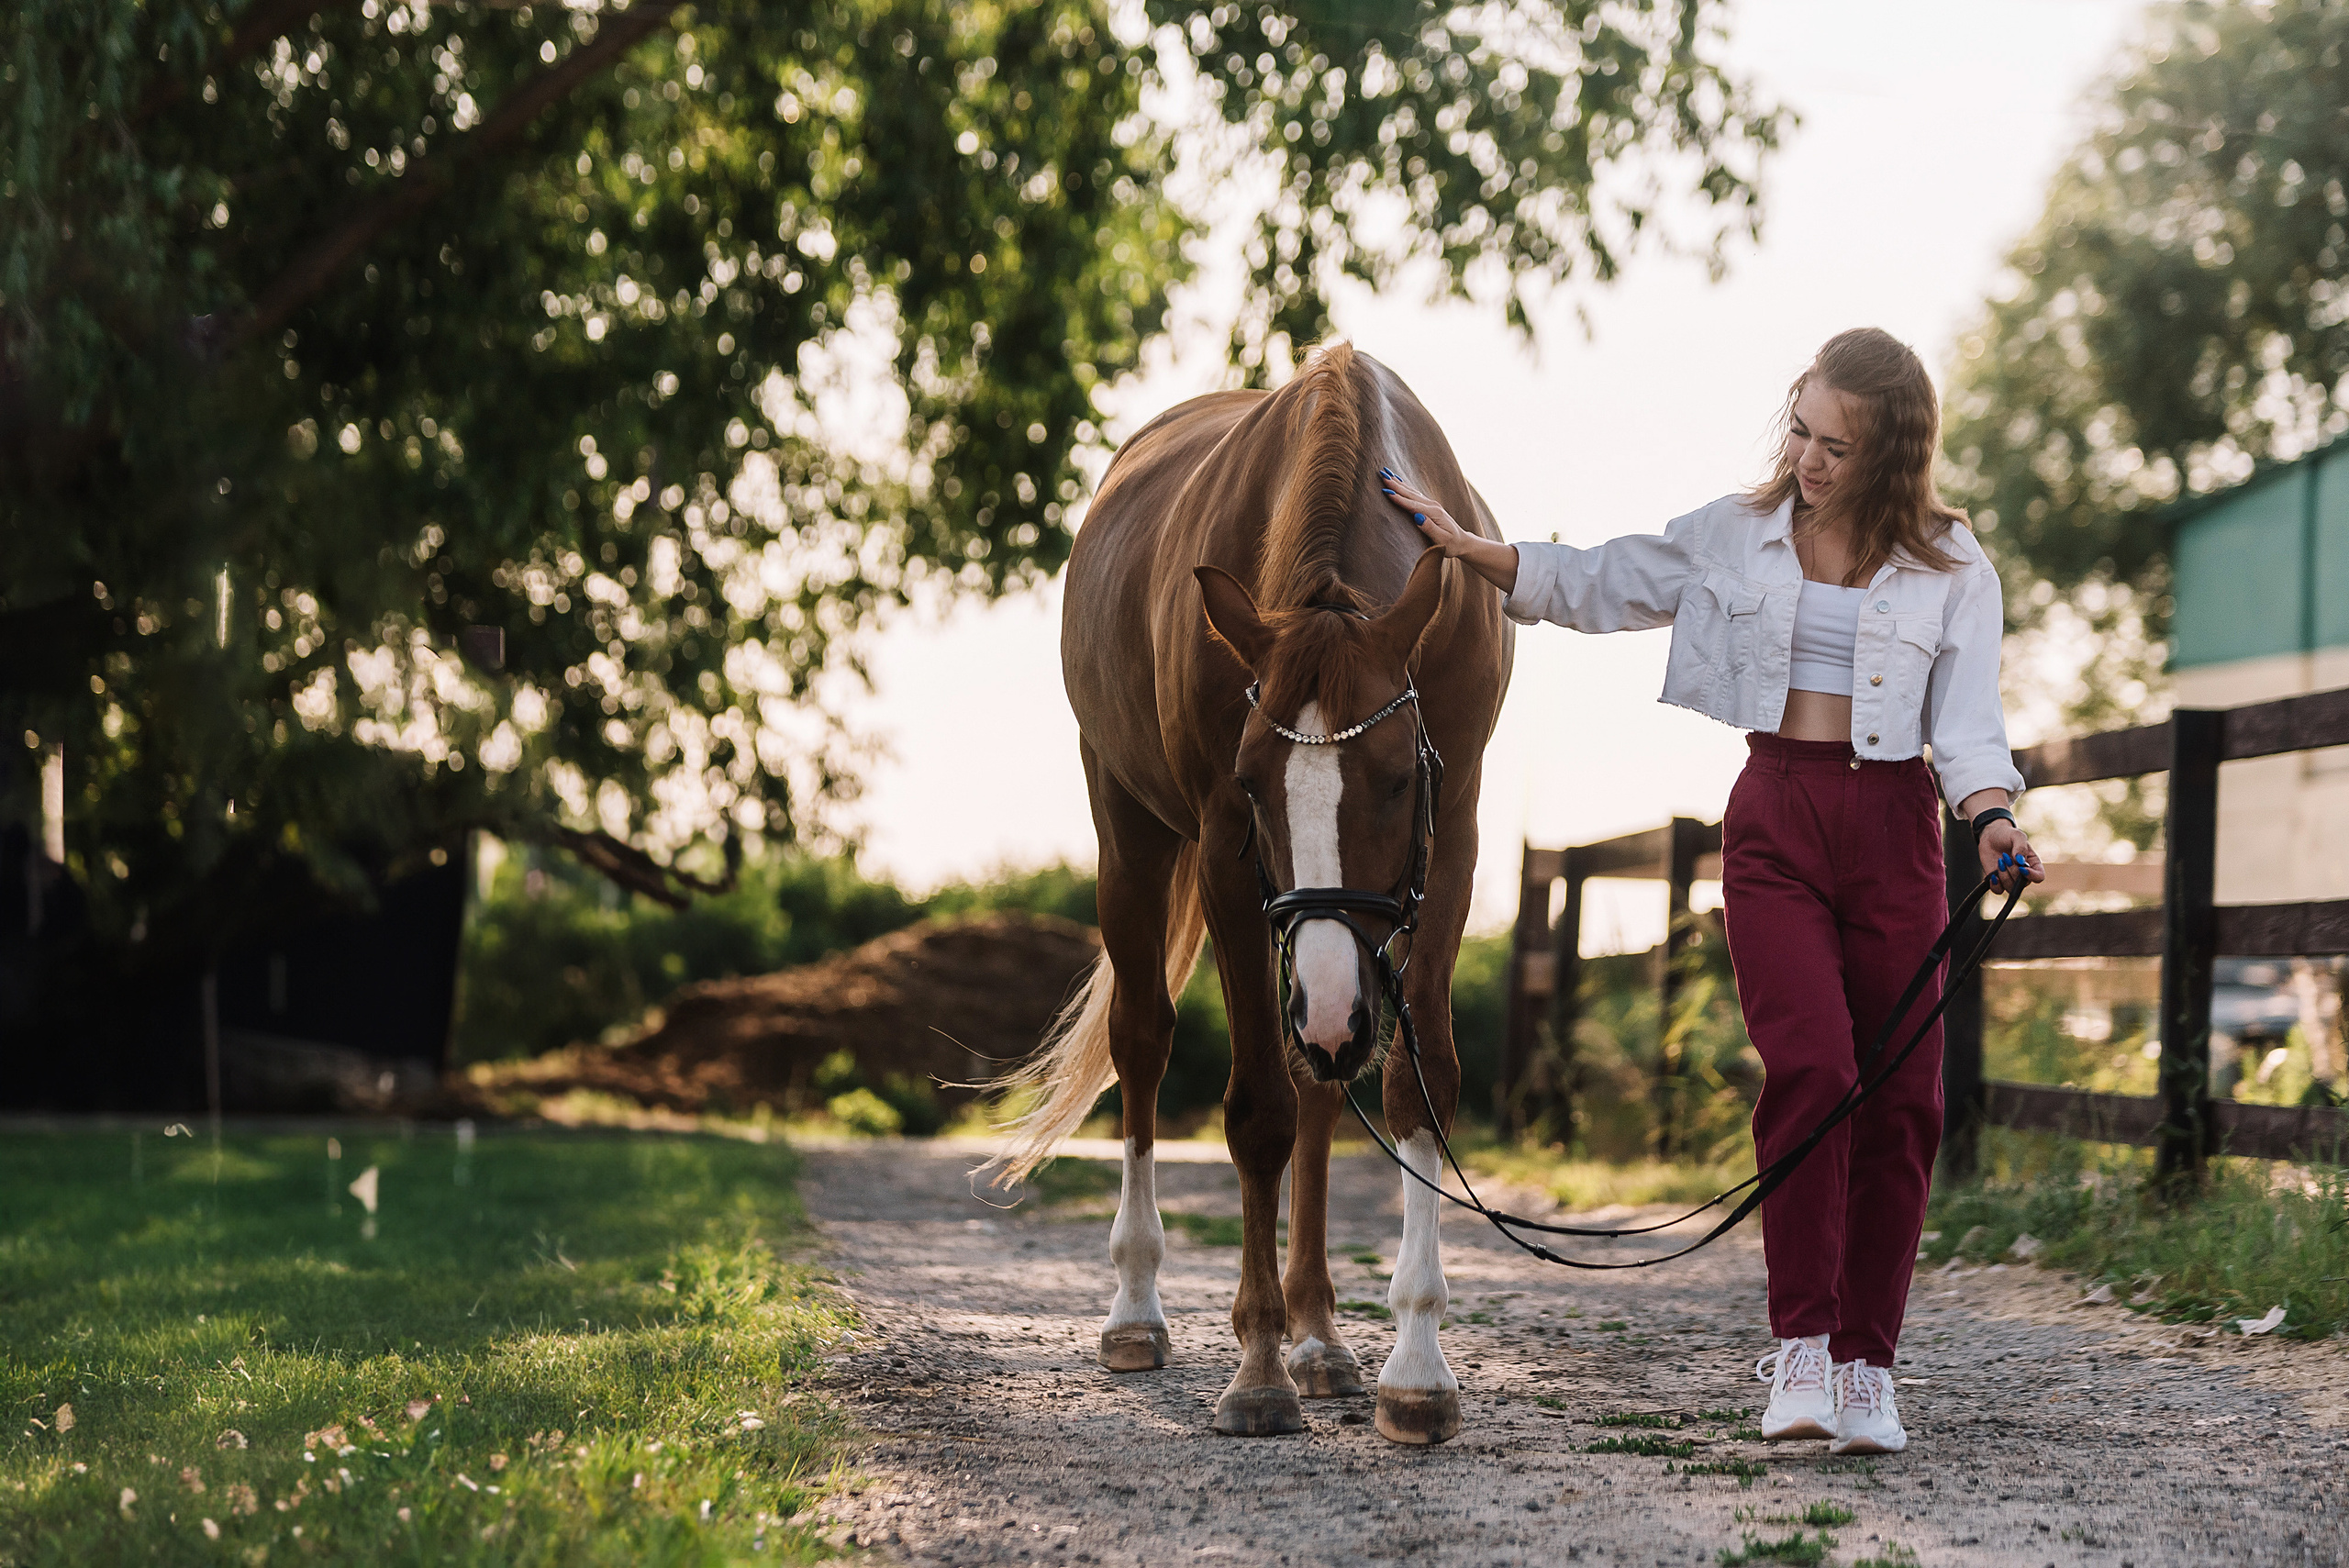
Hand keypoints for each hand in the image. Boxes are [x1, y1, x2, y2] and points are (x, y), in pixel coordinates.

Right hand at [1378, 467, 1519, 593]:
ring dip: (1398, 482)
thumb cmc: (1451, 544)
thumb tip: (1417, 516)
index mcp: (1433, 513)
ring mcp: (1431, 504)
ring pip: (1411, 491)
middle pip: (1410, 493)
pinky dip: (1405, 486)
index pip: (1412, 505)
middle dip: (1395, 484)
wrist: (1462, 542)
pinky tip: (1399, 481)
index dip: (1398, 498)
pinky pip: (1414, 493)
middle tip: (1382, 475)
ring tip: (1386, 473)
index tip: (1386, 491)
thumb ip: (1429, 528)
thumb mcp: (1442, 540)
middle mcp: (1432, 505)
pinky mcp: (1429, 505)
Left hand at [1976, 819, 2043, 894]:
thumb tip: (2020, 862)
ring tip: (1999, 861)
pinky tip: (1993, 875)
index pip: (2039, 877)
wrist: (1990, 836)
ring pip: (2010, 888)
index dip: (2032, 875)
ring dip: (2003, 876)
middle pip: (2023, 883)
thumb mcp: (2017, 835)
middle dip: (2013, 871)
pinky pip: (1998, 891)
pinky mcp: (1998, 880)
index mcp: (2033, 864)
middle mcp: (2023, 874)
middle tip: (2005, 857)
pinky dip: (1995, 885)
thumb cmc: (2007, 835)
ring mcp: (2010, 878)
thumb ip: (2021, 847)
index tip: (2021, 867)